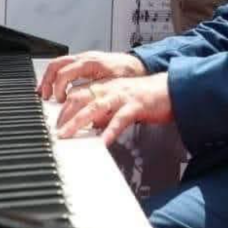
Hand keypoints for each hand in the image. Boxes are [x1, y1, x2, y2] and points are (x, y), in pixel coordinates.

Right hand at [37, 51, 146, 102]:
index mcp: (91, 63)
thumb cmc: (128, 74)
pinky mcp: (84, 61)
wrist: (136, 65)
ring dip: (49, 78)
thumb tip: (83, 109)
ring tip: (44, 92)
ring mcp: (83, 58)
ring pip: (58, 63)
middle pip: (56, 65)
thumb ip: (97, 95)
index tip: (60, 101)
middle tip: (45, 96)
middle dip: (47, 81)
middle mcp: (85, 58)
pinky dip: (56, 75)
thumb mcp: (113, 86)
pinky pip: (64, 65)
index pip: (65, 73)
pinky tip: (55, 86)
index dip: (58, 89)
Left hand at [56, 73, 172, 145]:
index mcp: (107, 87)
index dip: (64, 107)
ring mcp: (123, 96)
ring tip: (67, 135)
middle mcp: (111, 89)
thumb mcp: (122, 101)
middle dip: (65, 115)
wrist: (172, 89)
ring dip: (78, 122)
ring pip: (94, 107)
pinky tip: (104, 141)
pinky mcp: (136, 105)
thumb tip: (94, 124)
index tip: (55, 121)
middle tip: (57, 132)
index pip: (78, 93)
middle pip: (80, 98)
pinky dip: (110, 130)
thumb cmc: (148, 97)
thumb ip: (107, 111)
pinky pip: (120, 119)